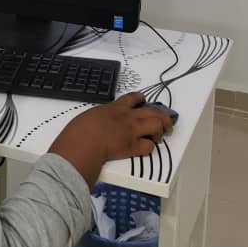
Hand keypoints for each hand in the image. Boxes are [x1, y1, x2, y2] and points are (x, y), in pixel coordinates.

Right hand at [48, 92, 173, 187]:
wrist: (84, 139)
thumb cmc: (80, 128)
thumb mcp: (90, 115)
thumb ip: (98, 117)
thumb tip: (96, 124)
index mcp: (115, 108)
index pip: (132, 98)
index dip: (141, 99)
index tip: (144, 101)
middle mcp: (127, 117)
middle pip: (152, 111)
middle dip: (163, 117)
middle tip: (166, 124)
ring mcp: (131, 131)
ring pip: (156, 124)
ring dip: (160, 131)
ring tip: (160, 137)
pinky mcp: (132, 146)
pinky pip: (148, 146)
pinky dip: (149, 147)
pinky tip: (145, 148)